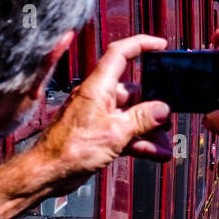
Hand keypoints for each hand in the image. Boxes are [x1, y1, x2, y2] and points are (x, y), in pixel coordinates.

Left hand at [32, 34, 172, 193]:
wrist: (48, 173)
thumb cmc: (69, 150)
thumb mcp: (114, 133)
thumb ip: (142, 119)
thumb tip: (163, 109)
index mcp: (98, 88)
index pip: (120, 54)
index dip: (141, 45)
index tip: (160, 46)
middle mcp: (98, 98)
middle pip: (134, 92)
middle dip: (154, 107)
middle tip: (169, 117)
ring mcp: (98, 116)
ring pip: (132, 116)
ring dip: (150, 130)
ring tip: (165, 144)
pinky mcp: (99, 134)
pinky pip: (125, 132)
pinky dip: (140, 141)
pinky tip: (156, 152)